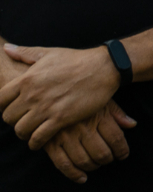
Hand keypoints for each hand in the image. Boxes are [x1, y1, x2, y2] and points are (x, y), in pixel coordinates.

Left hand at [0, 45, 119, 148]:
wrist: (103, 67)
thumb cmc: (77, 59)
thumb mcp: (48, 53)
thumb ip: (24, 53)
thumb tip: (5, 49)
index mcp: (27, 79)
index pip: (0, 100)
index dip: (2, 106)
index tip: (11, 108)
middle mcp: (32, 95)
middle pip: (8, 117)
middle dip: (13, 121)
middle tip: (22, 121)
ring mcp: (46, 108)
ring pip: (21, 130)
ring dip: (23, 133)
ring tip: (30, 132)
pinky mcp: (61, 118)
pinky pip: (38, 137)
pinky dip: (35, 143)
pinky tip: (38, 141)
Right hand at [43, 100, 136, 183]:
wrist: (47, 95)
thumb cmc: (80, 98)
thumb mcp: (101, 99)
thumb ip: (117, 112)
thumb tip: (132, 125)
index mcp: (98, 115)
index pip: (116, 139)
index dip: (122, 150)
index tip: (123, 155)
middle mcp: (82, 127)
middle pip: (102, 153)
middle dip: (108, 159)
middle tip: (108, 159)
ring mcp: (65, 136)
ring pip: (84, 161)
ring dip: (93, 167)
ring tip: (96, 164)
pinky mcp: (50, 144)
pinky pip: (63, 164)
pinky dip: (74, 175)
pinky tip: (82, 178)